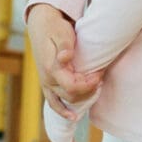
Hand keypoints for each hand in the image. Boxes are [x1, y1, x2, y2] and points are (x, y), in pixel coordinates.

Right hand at [26, 3, 104, 124]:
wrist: (41, 24)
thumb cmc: (55, 27)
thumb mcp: (61, 33)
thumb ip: (65, 45)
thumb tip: (66, 57)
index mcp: (51, 68)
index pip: (73, 86)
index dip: (89, 84)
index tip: (99, 73)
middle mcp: (47, 79)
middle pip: (72, 95)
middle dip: (89, 89)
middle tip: (100, 76)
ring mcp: (46, 83)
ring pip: (65, 100)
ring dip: (82, 98)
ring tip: (94, 88)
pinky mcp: (47, 83)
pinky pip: (53, 102)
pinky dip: (62, 110)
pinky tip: (73, 117)